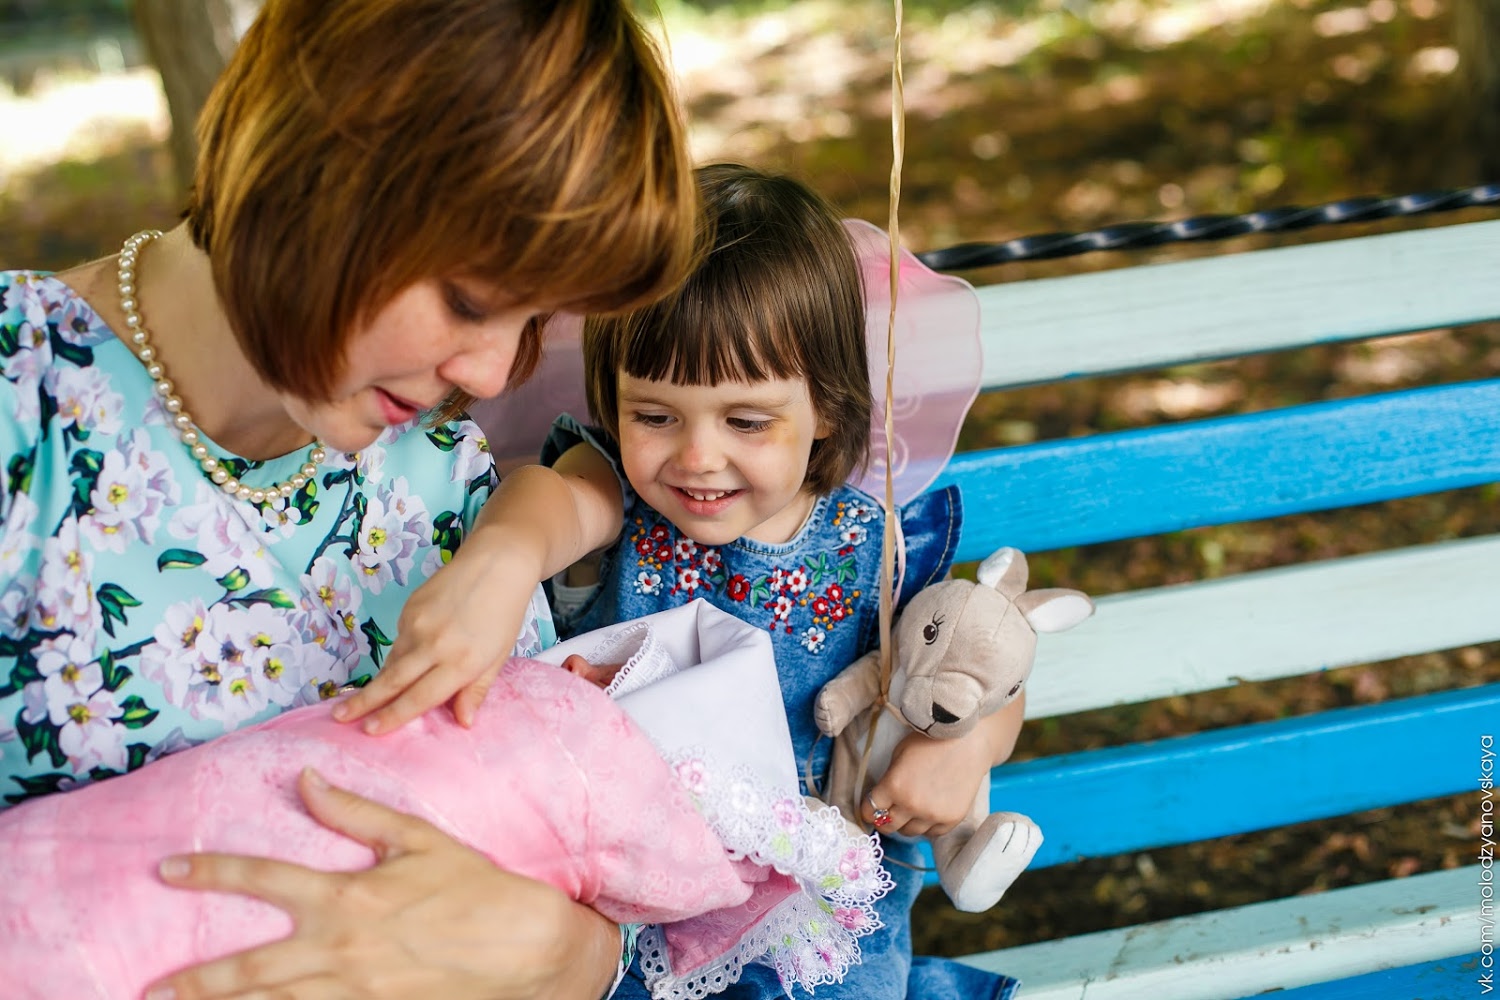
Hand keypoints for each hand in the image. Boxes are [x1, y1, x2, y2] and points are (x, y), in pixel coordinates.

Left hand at [146, 769, 619, 999]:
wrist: (525, 950)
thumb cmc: (474, 886)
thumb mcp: (418, 838)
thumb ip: (355, 813)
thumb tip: (306, 781)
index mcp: (348, 897)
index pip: (262, 879)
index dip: (210, 872)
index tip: (168, 868)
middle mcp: (340, 949)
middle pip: (249, 969)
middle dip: (196, 979)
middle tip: (153, 985)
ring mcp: (354, 992)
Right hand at [334, 536, 540, 733]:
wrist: (497, 563)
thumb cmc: (504, 614)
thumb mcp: (498, 657)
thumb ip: (476, 691)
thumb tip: (463, 723)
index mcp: (460, 662)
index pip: (419, 697)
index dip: (392, 717)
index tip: (368, 731)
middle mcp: (434, 645)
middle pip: (392, 681)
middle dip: (363, 702)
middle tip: (338, 718)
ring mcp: (418, 624)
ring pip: (393, 661)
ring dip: (379, 681)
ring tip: (359, 700)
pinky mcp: (409, 608)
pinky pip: (398, 640)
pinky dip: (399, 655)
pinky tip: (405, 660)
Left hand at [860, 727, 993, 837]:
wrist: (968, 742)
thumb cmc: (931, 741)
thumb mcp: (900, 753)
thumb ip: (889, 778)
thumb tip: (881, 797)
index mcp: (894, 786)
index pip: (870, 810)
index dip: (868, 809)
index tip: (870, 808)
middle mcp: (911, 805)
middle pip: (888, 826)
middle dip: (884, 819)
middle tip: (888, 812)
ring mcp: (932, 815)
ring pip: (909, 832)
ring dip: (906, 823)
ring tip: (912, 809)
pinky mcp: (951, 820)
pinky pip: (931, 833)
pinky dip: (927, 825)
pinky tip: (929, 810)